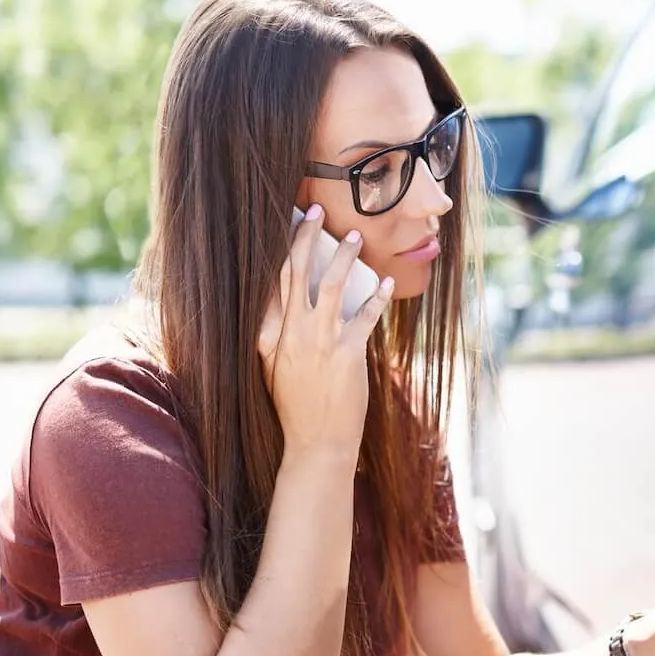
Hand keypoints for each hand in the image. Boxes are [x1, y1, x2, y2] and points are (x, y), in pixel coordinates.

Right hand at [257, 204, 393, 454]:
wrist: (315, 444)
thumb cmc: (295, 405)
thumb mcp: (271, 368)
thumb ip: (272, 333)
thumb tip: (278, 298)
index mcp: (268, 335)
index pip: (273, 281)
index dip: (281, 248)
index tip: (291, 222)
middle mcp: (291, 333)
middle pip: (297, 272)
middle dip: (307, 237)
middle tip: (318, 211)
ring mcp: (320, 343)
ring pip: (332, 285)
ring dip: (345, 256)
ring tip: (355, 236)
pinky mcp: (348, 354)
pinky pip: (365, 315)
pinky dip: (377, 296)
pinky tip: (386, 282)